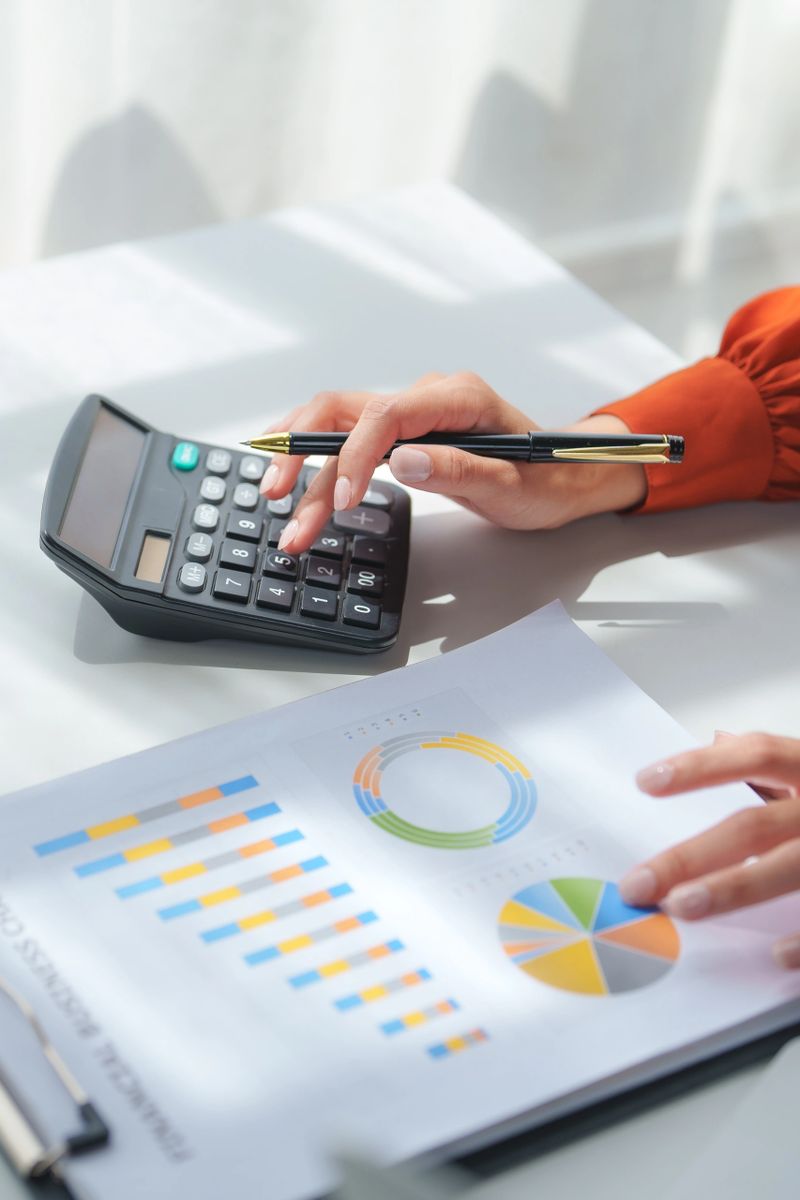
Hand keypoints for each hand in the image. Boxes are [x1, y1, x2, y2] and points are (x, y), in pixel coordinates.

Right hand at [258, 372, 646, 552]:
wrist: (564, 477)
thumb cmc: (546, 479)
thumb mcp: (511, 485)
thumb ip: (459, 470)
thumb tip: (403, 461)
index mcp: (457, 397)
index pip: (386, 414)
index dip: (355, 455)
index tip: (344, 500)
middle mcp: (428, 397)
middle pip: (345, 410)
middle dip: (304, 453)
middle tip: (276, 496)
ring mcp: (413, 413)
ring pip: (339, 428)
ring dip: (306, 468)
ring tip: (283, 512)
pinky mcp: (404, 434)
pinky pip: (350, 439)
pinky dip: (320, 464)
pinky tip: (295, 483)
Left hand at [619, 733, 799, 967]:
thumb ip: (775, 763)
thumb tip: (719, 740)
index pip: (757, 754)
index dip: (701, 767)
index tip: (646, 782)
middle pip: (757, 824)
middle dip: (693, 853)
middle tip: (642, 880)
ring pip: (792, 868)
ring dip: (736, 889)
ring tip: (683, 907)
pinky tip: (776, 953)